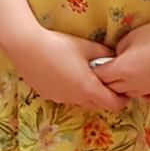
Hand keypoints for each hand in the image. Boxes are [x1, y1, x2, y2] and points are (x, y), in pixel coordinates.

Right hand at [0, 24, 123, 113]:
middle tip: (104, 80)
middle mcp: (75, 99)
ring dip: (86, 92)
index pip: (113, 105)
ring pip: (80, 101)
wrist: (26, 46)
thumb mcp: (86, 46)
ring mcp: (60, 98)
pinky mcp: (47, 95)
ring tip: (82, 74)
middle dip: (104, 95)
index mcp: (88, 89)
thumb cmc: (59, 45)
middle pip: (97, 105)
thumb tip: (115, 57)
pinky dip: (70, 89)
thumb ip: (104, 53)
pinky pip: (65, 96)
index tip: (123, 89)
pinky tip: (63, 72)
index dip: (121, 99)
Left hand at [92, 15, 149, 103]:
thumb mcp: (131, 36)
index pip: (100, 76)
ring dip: (125, 86)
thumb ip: (119, 50)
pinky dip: (143, 92)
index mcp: (122, 69)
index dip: (98, 70)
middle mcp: (134, 85)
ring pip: (130, 94)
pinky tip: (147, 81)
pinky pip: (149, 98)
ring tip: (129, 73)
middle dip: (109, 79)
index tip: (99, 63)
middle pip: (112, 88)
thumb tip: (117, 58)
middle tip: (111, 69)